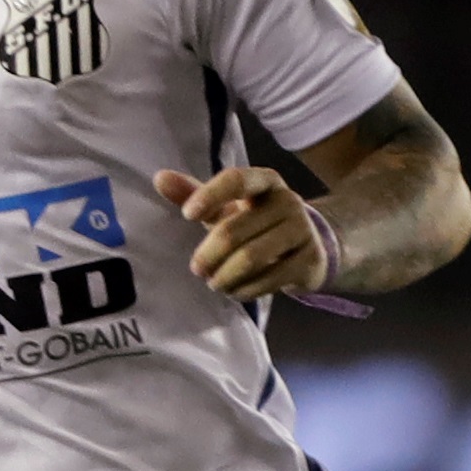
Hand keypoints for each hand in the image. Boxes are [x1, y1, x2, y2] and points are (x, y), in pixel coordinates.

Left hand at [155, 163, 328, 299]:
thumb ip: (194, 193)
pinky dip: (246, 289)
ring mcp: (303, 230)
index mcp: (266, 181)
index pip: (236, 180)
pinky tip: (236, 291)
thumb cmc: (257, 223)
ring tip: (215, 283)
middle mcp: (288, 200)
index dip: (210, 196)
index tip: (187, 216)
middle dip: (209, 254)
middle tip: (197, 269)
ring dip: (225, 276)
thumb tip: (160, 178)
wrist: (311, 246)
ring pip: (252, 257)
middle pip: (235, 229)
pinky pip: (270, 278)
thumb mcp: (227, 206)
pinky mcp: (311, 259)